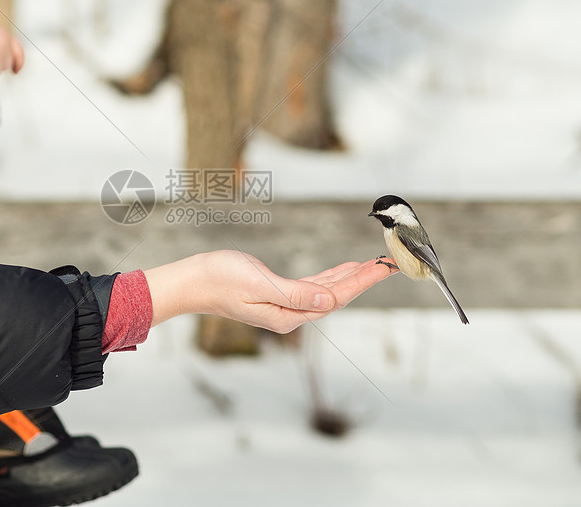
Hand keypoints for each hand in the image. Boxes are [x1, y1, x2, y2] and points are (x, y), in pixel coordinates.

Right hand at [144, 251, 394, 332]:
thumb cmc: (220, 279)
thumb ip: (296, 295)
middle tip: (387, 264)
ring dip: (349, 278)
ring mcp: (283, 306)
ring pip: (326, 293)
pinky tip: (342, 270)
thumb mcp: (259, 284)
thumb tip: (330, 302)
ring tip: (371, 265)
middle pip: (336, 298)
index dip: (361, 283)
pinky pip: (312, 288)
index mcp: (288, 315)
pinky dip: (330, 277)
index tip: (381, 268)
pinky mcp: (276, 295)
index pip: (335, 300)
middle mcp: (290, 314)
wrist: (193, 281)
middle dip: (362, 281)